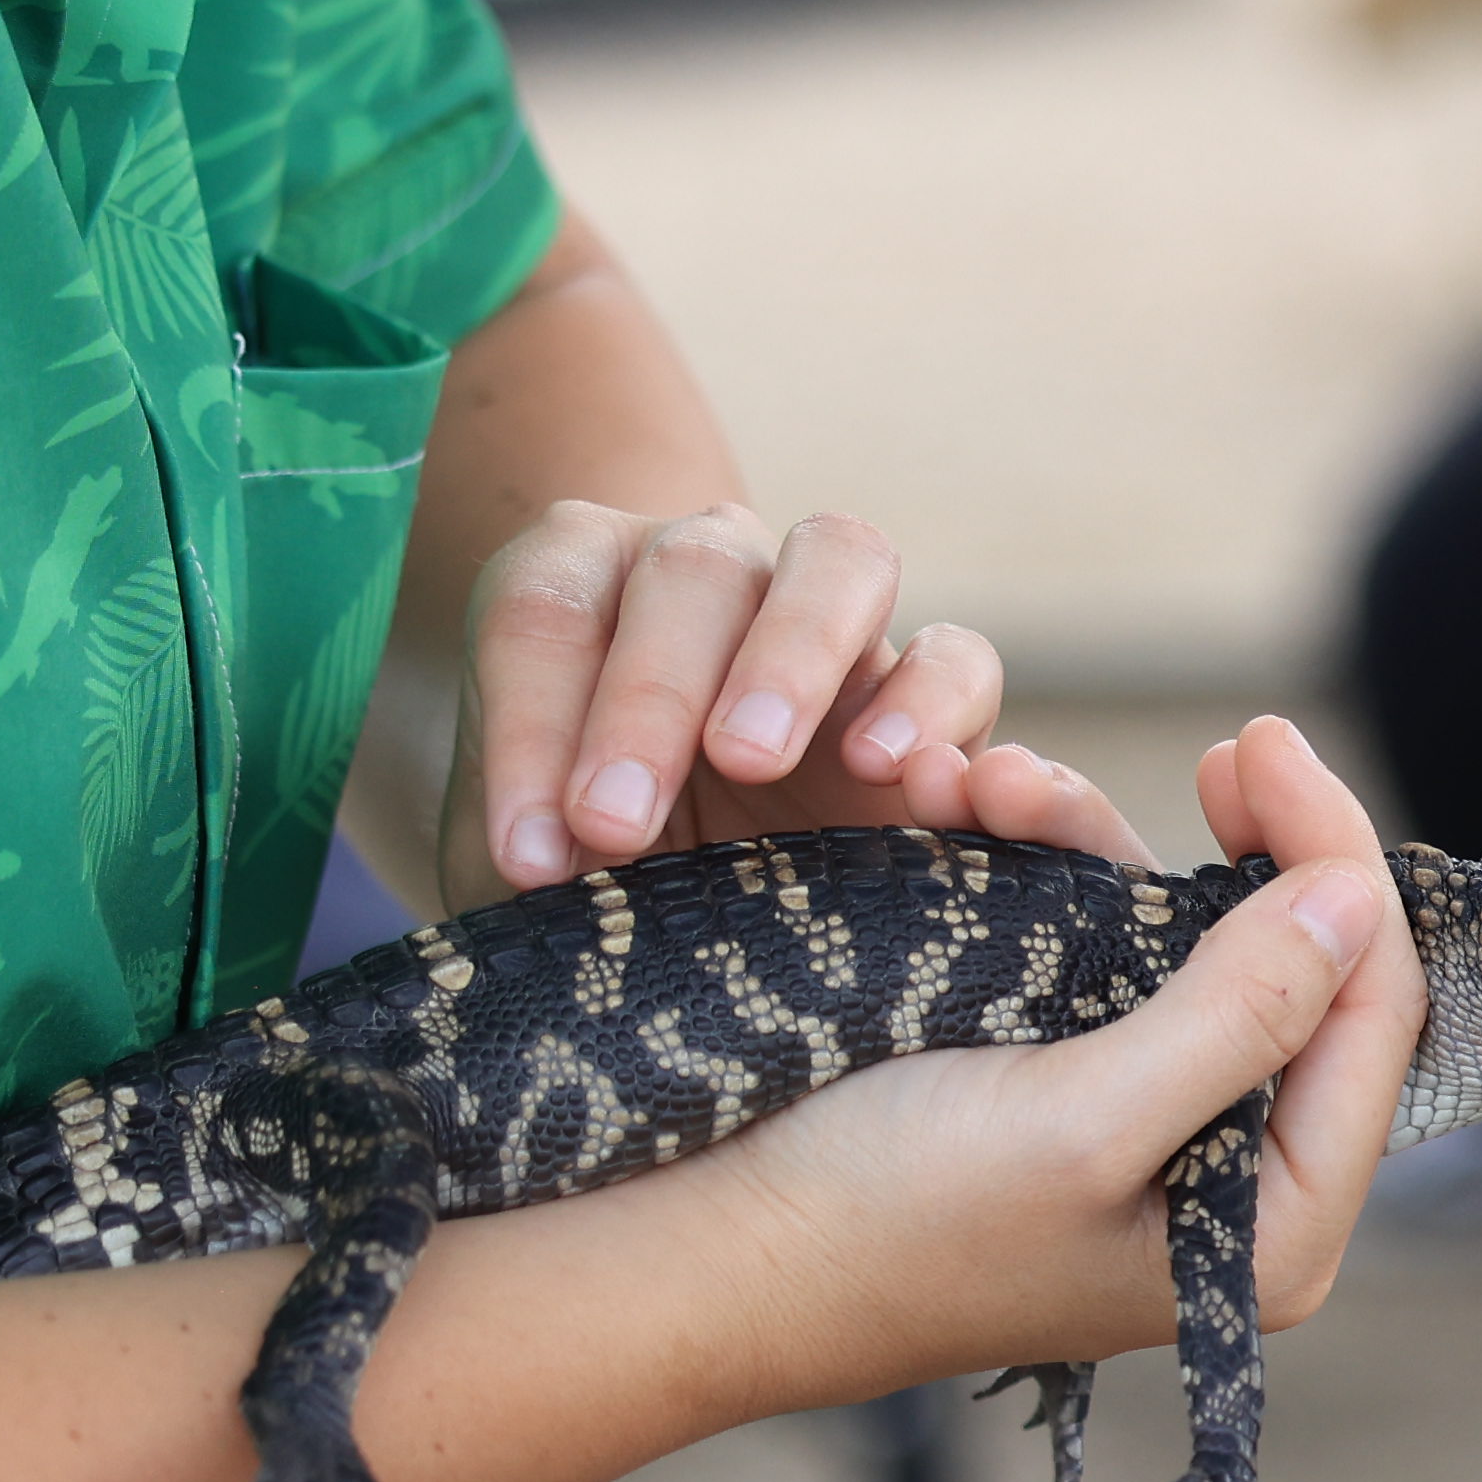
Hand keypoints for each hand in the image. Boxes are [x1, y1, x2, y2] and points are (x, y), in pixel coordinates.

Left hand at [457, 499, 1111, 898]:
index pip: (544, 617)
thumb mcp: (528, 868)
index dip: (529, 732)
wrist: (701, 922)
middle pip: (689, 571)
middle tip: (615, 824)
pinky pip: (956, 654)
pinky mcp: (929, 685)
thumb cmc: (588, 872)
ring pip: (836, 559)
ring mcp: (828, 611)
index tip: (528, 855)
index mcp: (580, 586)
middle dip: (645, 697)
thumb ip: (525, 852)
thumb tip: (548, 872)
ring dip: (790, 653)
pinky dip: (927, 697)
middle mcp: (708, 568)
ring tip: (749, 756)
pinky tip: (883, 770)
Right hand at [708, 722, 1432, 1382]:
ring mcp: (1153, 1132)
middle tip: (1228, 746)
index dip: (1339, 868)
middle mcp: (1237, 1185)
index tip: (1264, 745)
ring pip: (1197, 946)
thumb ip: (1239, 1016)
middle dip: (1245, 847)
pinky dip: (1059, 875)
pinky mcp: (1067, 1084)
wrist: (704, 1253)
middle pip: (1307, 974)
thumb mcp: (1082, 1121)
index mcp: (1276, 1228)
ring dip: (1118, 847)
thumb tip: (1354, 903)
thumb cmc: (887, 1220)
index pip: (1370, 1019)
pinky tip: (985, 809)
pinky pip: (1105, 953)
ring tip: (1011, 782)